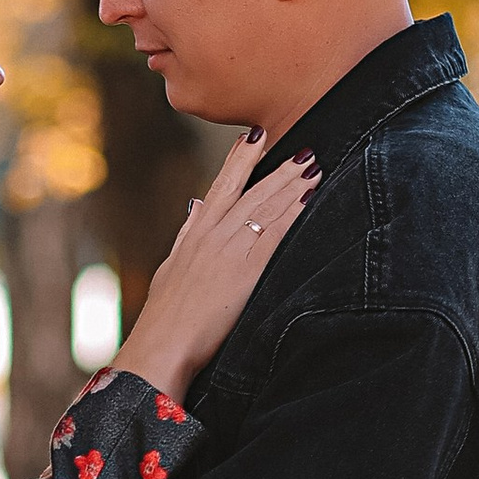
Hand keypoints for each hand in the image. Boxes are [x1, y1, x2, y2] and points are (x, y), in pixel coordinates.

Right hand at [111, 125, 318, 401]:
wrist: (164, 342)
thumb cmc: (164, 315)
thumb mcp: (171, 267)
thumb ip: (186, 234)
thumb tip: (194, 207)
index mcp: (195, 234)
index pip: (221, 186)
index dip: (240, 160)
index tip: (255, 136)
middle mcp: (213, 235)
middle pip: (251, 192)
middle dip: (279, 169)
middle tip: (304, 150)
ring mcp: (229, 250)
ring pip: (266, 207)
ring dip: (293, 185)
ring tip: (314, 166)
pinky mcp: (246, 271)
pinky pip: (275, 235)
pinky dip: (294, 213)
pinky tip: (310, 198)